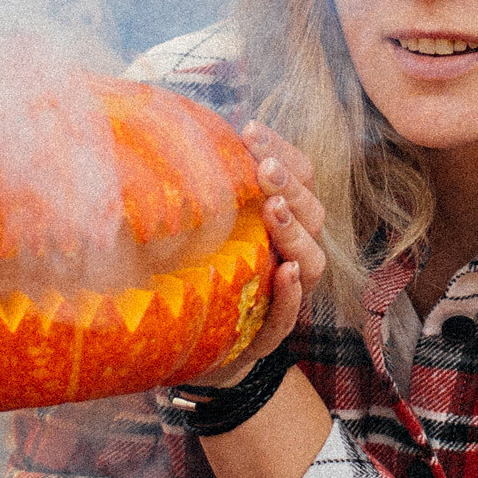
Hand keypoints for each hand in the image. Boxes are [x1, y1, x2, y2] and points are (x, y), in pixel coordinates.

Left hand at [185, 125, 326, 385]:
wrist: (195, 347)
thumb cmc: (200, 273)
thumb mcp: (201, 224)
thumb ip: (202, 187)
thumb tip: (166, 131)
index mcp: (280, 220)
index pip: (299, 176)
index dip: (281, 151)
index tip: (249, 131)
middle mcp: (292, 253)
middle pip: (311, 212)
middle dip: (291, 185)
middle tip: (266, 166)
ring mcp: (286, 295)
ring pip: (311, 261)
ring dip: (295, 231)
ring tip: (275, 209)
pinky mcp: (269, 334)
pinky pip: (290, 316)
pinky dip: (290, 295)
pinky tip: (284, 272)